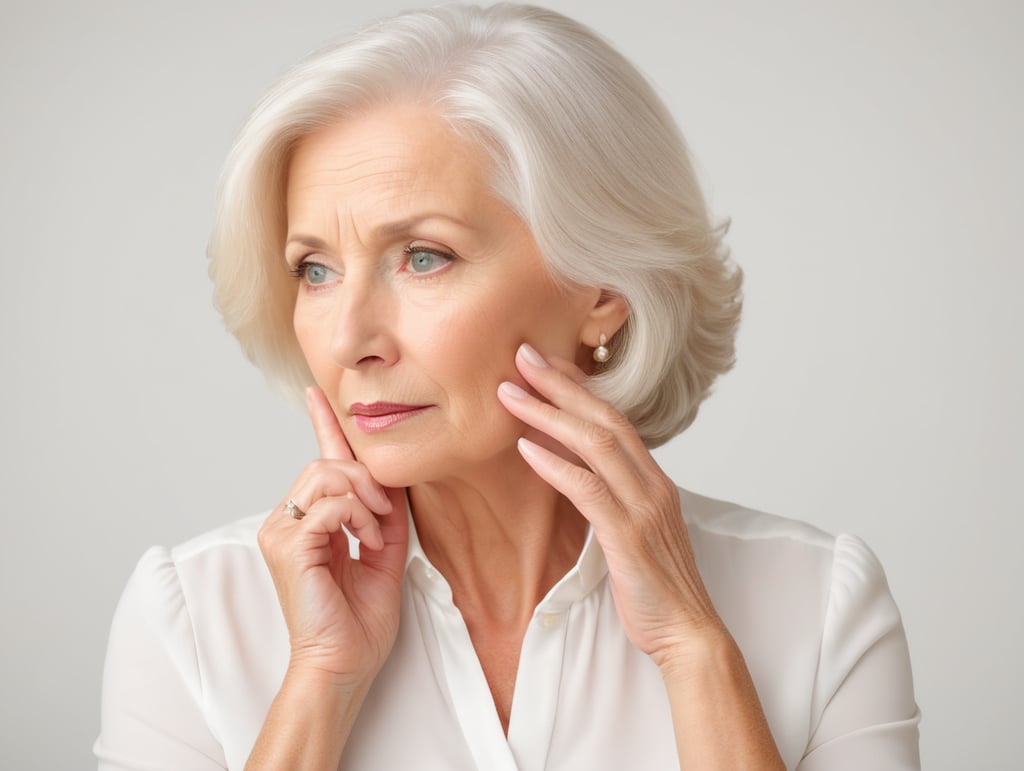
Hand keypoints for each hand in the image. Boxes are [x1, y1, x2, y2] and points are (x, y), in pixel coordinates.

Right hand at [257, 387, 408, 685]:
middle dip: (366, 477)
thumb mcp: (383, 551)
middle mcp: (287, 521)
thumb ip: (384, 512)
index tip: (318, 392)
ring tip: (375, 533)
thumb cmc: (359, 620)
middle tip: (385, 513)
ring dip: (365, 498)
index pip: (317, 461)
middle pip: (326, 462)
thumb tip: (390, 478)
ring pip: (326, 475)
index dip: (322, 424)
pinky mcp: (288, 546)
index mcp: (308, 521)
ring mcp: (281, 532)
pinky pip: (329, 504)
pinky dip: (359, 518)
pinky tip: (366, 544)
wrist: (344, 664)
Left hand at [497, 344, 724, 672]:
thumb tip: (576, 472)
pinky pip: (588, 489)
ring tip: (510, 393)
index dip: (579, 388)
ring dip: (549, 414)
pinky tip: (526, 448)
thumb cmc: (656, 585)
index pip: (615, 419)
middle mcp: (652, 485)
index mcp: (653, 481)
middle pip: (605, 418)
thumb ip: (612, 498)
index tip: (546, 363)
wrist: (687, 631)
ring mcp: (643, 507)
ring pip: (596, 444)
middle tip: (523, 354)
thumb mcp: (635, 531)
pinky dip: (556, 465)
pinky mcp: (629, 536)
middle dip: (561, 383)